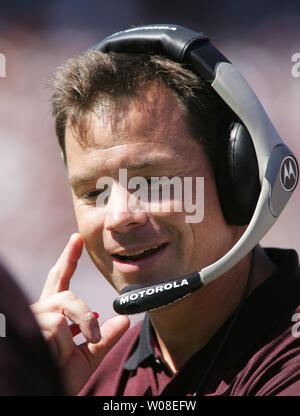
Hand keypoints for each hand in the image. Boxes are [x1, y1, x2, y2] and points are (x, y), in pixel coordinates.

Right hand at [31, 233, 129, 394]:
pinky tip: (50, 358)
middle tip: (92, 337)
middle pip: (67, 294)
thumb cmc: (61, 379)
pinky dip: (61, 348)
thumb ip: (104, 338)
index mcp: (53, 312)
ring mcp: (31, 319)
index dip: (68, 258)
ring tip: (62, 356)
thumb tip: (125, 320)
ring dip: (72, 338)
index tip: (77, 238)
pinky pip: (56, 328)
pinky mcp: (27, 328)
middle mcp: (39, 310)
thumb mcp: (88, 357)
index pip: (60, 279)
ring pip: (64, 313)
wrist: (45, 395)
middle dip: (84, 315)